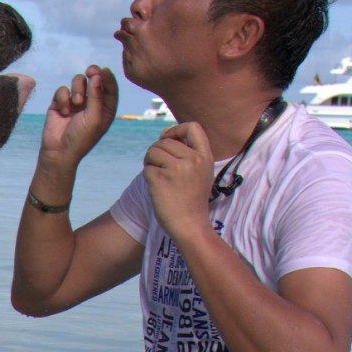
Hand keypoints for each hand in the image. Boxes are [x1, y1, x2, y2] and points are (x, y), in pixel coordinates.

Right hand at [39, 66, 117, 171]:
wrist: (58, 150)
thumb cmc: (81, 137)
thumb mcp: (94, 117)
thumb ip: (97, 95)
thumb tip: (97, 75)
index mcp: (105, 108)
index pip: (109, 88)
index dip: (107, 77)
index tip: (103, 70)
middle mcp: (91, 103)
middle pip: (93, 79)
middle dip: (92, 75)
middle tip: (90, 71)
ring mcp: (75, 102)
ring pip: (77, 82)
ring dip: (76, 89)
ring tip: (75, 103)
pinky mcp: (60, 102)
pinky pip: (62, 89)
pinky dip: (63, 98)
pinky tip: (63, 111)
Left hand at [143, 121, 217, 241]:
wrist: (190, 225)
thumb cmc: (192, 199)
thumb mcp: (200, 172)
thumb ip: (187, 153)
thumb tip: (164, 134)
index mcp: (205, 156)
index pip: (193, 126)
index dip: (176, 129)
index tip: (169, 140)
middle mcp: (192, 160)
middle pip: (165, 141)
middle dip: (157, 151)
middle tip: (159, 166)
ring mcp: (176, 169)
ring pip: (153, 151)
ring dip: (150, 162)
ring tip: (157, 175)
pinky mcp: (160, 179)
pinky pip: (147, 168)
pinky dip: (148, 175)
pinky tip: (156, 187)